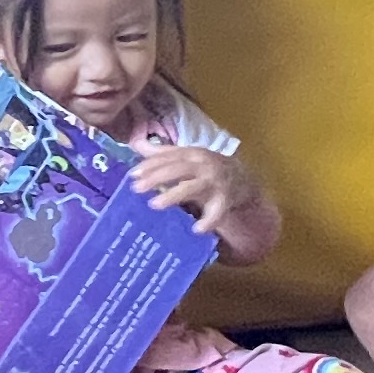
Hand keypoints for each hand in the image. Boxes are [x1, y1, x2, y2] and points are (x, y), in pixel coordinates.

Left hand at [129, 142, 268, 250]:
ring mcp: (214, 182)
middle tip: (136, 188)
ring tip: (155, 204)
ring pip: (192, 188)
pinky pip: (216, 212)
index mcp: (192, 154)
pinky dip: (208, 221)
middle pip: (177, 169)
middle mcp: (203, 165)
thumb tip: (134, 143)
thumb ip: (162, 154)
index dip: (150, 165)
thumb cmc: (206, 169)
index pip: (168, 157)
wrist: (241, 179)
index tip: (132, 175)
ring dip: (173, 195)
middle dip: (156, 178)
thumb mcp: (186, 158)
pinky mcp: (225, 200)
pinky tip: (197, 229)